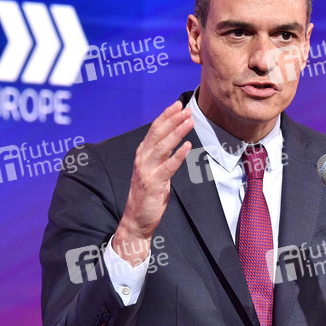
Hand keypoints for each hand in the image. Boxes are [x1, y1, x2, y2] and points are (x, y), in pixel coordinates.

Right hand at [112, 101, 192, 265]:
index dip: (166, 116)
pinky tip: (187, 146)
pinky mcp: (154, 184)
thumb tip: (174, 142)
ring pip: (163, 147)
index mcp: (142, 154)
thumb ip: (161, 157)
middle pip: (158, 134)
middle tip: (186, 109)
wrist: (136, 220)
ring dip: (177, 132)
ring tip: (189, 121)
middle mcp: (142, 159)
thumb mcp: (153, 171)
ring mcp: (147, 171)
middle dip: (173, 120)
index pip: (154, 130)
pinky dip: (178, 155)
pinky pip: (168, 167)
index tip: (178, 105)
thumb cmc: (147, 195)